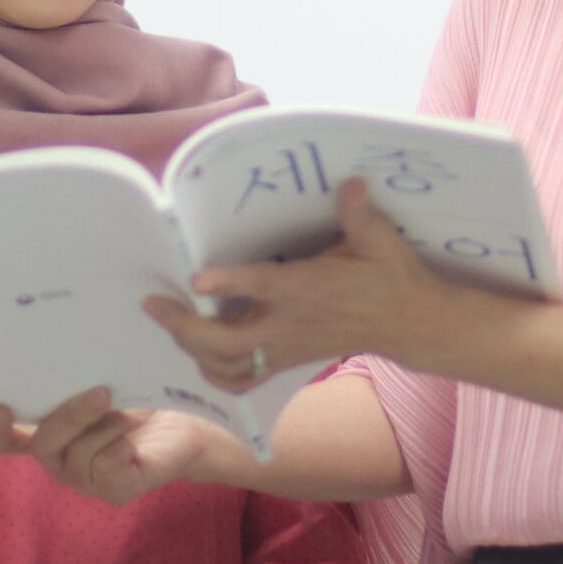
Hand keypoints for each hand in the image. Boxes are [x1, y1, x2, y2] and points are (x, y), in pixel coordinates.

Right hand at [0, 388, 212, 505]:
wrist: (186, 426)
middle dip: (70, 416)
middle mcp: (60, 461)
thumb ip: (74, 382)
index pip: (10, 442)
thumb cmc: (138, 400)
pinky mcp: (115, 491)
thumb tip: (61, 353)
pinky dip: (120, 446)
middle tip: (101, 393)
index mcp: (50, 435)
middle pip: (44, 445)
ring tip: (131, 414)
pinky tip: (134, 440)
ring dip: (107, 427)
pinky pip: (105, 469)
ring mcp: (86, 480)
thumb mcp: (103, 385)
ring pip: (78, 455)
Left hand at [144, 177, 454, 393]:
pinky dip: (214, 373)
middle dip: (185, 327)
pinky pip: (243, 379)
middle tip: (153, 304)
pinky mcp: (288, 361)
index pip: (265, 287)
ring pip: (230, 365)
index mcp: (312, 289)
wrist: (409, 324)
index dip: (230, 283)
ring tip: (167, 323)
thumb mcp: (382, 241)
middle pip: (230, 342)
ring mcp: (287, 347)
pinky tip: (196, 354)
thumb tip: (351, 184)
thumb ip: (360, 214)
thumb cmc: (391, 277)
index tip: (196, 278)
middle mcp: (293, 323)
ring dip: (192, 349)